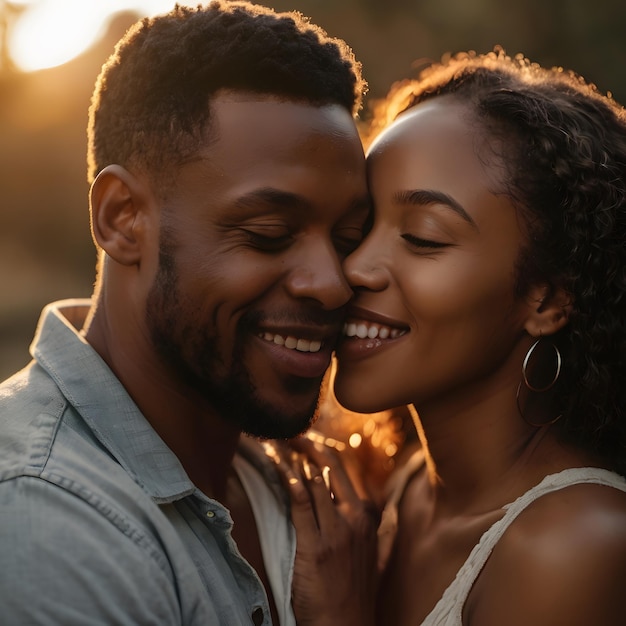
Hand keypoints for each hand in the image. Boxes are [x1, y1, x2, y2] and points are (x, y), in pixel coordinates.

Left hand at [265, 436, 379, 625]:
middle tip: (291, 433)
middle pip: (330, 468)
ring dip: (292, 459)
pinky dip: (289, 480)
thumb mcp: (373, 556)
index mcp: (366, 518)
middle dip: (309, 445)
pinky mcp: (315, 546)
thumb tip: (378, 511)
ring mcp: (336, 532)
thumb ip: (376, 530)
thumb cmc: (355, 594)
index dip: (323, 451)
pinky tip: (279, 466)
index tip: (308, 439)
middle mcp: (354, 518)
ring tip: (277, 444)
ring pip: (313, 482)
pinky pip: (301, 503)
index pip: (344, 472)